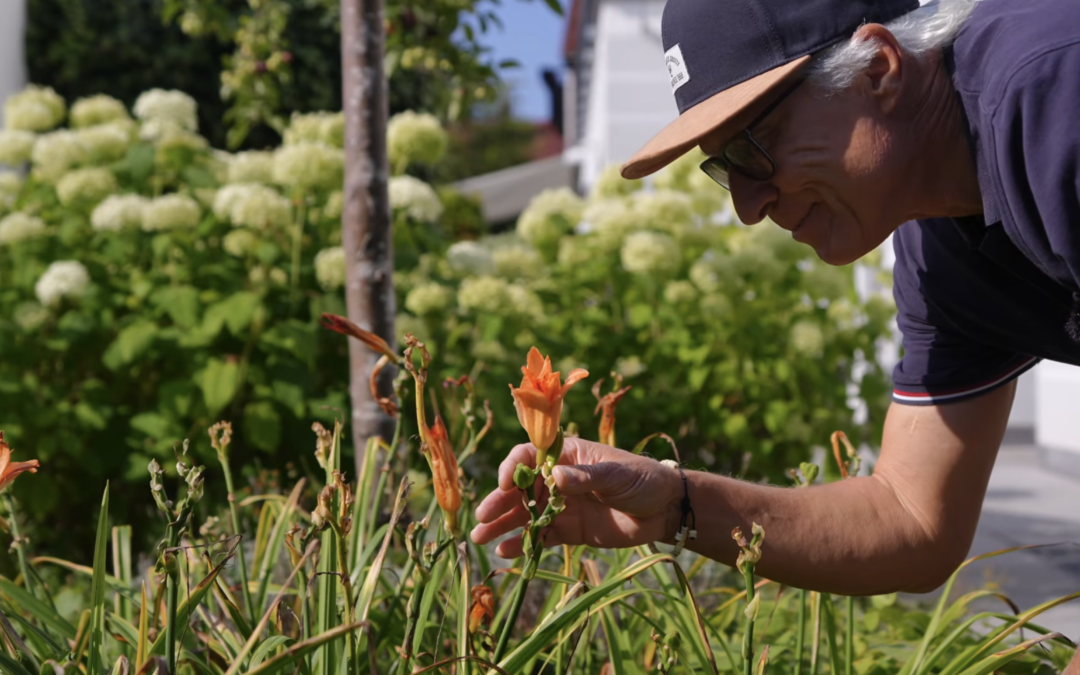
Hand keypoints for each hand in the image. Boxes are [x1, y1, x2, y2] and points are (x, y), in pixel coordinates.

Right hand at [470, 437, 683, 557]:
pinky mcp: (569, 530)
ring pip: (525, 514)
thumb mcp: (616, 475)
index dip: (512, 468)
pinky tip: (505, 553)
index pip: (529, 456)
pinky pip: (541, 537)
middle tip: (481, 516)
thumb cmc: (642, 480)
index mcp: (567, 455)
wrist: (665, 511)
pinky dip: (523, 544)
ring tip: (481, 538)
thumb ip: (586, 477)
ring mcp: (562, 505)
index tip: (505, 484)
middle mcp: (558, 479)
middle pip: (520, 488)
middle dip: (499, 501)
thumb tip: (555, 477)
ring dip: (502, 525)